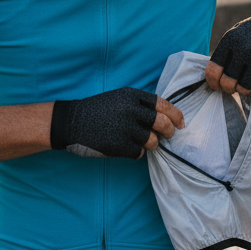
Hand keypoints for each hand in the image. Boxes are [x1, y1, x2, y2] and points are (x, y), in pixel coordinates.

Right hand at [50, 87, 183, 158]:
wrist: (70, 122)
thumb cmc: (96, 111)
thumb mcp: (118, 99)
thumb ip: (140, 105)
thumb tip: (165, 118)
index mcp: (132, 96)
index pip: (163, 105)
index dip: (176, 115)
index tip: (181, 123)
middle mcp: (131, 110)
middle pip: (163, 123)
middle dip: (169, 132)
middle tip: (168, 136)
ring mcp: (125, 128)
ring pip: (153, 141)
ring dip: (153, 144)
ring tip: (145, 144)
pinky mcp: (119, 145)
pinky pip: (139, 153)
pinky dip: (137, 153)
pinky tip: (128, 149)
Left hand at [206, 0, 250, 95]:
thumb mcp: (238, 34)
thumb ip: (225, 54)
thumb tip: (213, 79)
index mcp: (231, 40)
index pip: (213, 70)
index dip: (213, 83)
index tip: (216, 86)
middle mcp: (245, 50)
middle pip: (228, 83)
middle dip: (228, 88)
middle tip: (233, 87)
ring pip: (244, 89)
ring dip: (244, 89)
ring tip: (247, 82)